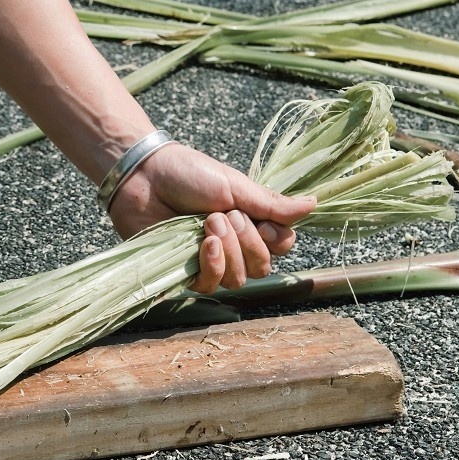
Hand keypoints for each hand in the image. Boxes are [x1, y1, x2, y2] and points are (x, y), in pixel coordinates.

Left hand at [106, 142, 315, 293]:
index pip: (281, 246)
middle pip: (262, 267)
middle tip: (223, 215)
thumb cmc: (188, 174)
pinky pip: (211, 285)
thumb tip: (314, 204)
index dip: (275, 239)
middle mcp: (233, 244)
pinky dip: (213, 266)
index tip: (257, 219)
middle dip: (248, 241)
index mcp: (249, 221)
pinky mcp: (185, 271)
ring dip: (229, 251)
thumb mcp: (235, 186)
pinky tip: (204, 245)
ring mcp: (209, 260)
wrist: (145, 176)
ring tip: (208, 224)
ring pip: (239, 279)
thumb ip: (272, 204)